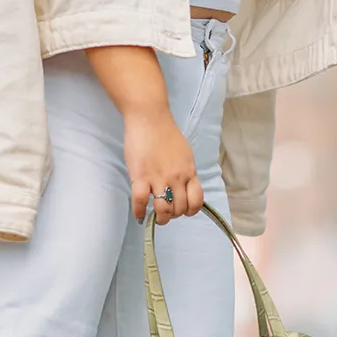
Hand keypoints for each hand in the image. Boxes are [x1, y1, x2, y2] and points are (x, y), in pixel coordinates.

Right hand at [125, 107, 203, 223]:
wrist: (149, 117)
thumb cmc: (165, 132)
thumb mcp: (184, 153)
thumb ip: (185, 170)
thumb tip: (183, 185)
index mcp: (189, 171)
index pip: (197, 200)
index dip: (191, 210)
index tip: (184, 210)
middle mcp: (177, 178)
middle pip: (180, 208)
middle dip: (174, 215)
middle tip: (166, 212)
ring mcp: (159, 178)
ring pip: (165, 209)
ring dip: (160, 218)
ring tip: (155, 217)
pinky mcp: (141, 176)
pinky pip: (141, 201)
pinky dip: (140, 212)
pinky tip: (139, 215)